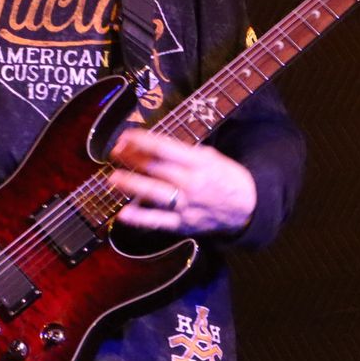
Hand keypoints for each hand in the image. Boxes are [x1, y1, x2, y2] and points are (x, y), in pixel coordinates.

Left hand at [108, 129, 255, 235]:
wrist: (246, 208)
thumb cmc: (224, 177)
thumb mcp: (210, 156)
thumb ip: (182, 153)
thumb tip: (152, 147)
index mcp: (199, 162)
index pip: (165, 148)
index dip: (142, 141)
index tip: (126, 135)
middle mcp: (191, 183)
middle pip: (155, 168)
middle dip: (131, 158)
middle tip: (115, 151)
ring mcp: (186, 205)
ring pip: (153, 194)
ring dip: (130, 185)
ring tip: (113, 178)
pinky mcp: (183, 225)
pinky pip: (158, 222)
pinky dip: (139, 218)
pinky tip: (123, 213)